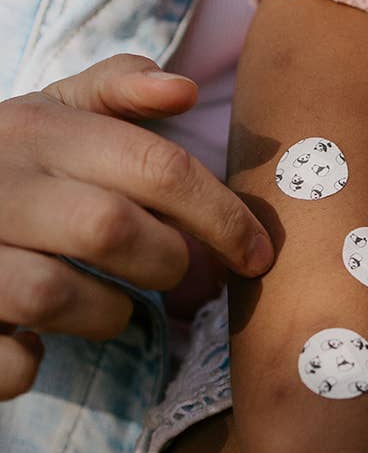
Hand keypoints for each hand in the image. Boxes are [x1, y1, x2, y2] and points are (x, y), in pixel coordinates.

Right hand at [0, 54, 273, 396]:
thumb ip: (112, 93)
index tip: (258, 255)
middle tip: (174, 276)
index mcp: (32, 130)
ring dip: (106, 315)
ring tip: (108, 307)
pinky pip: (5, 360)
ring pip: (55, 296)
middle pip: (112, 230)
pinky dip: (28, 363)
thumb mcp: (44, 115)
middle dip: (165, 264)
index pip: (155, 167)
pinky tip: (33, 344)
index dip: (223, 215)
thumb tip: (184, 89)